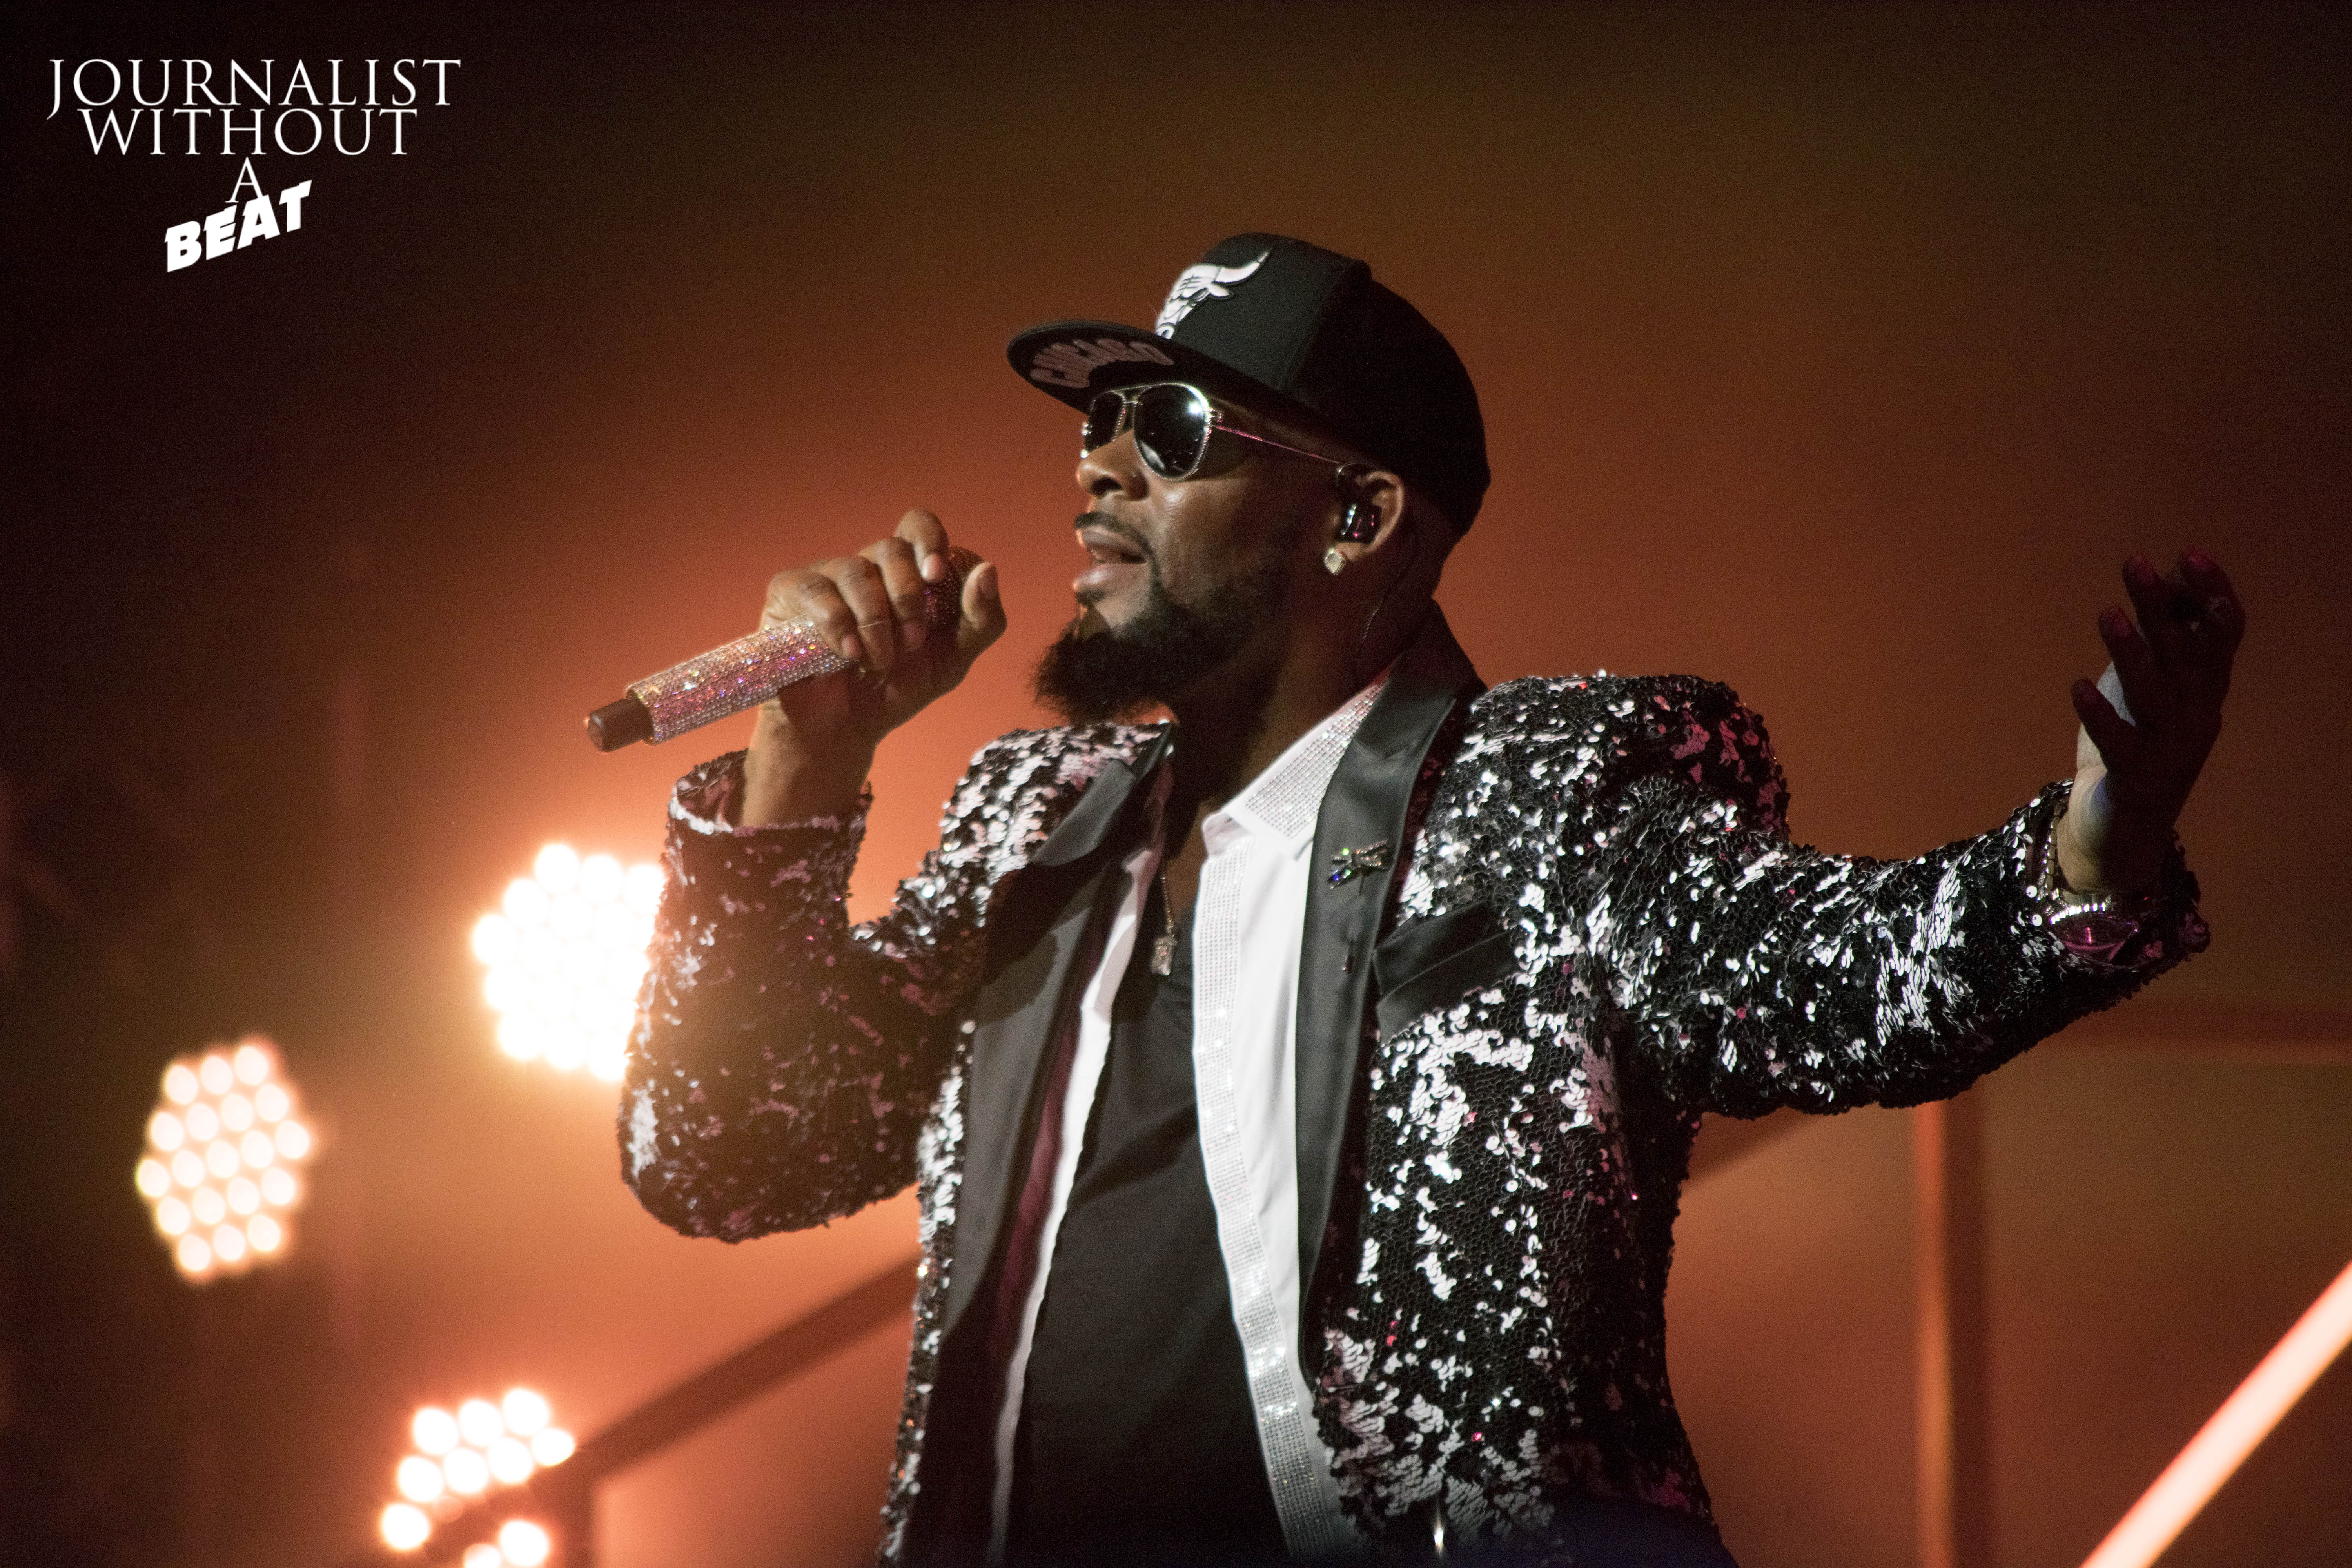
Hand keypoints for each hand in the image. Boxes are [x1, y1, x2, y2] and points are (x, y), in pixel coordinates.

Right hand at [741, 510, 1004, 824]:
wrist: (844, 730)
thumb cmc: (897, 688)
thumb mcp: (953, 661)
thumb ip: (982, 619)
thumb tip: (988, 569)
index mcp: (907, 573)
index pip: (920, 527)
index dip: (933, 544)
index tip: (938, 579)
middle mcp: (867, 566)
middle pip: (892, 546)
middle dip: (909, 596)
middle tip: (910, 641)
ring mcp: (827, 576)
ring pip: (857, 570)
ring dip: (877, 622)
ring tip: (878, 660)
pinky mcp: (790, 592)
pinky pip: (816, 590)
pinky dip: (838, 624)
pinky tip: (846, 653)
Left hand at [2054, 548, 2242, 893]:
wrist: (2127, 825)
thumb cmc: (2138, 738)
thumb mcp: (2155, 681)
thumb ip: (2164, 636)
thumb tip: (2164, 579)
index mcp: (2205, 688)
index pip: (2223, 633)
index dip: (2212, 592)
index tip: (2190, 554)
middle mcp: (2197, 716)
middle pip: (2184, 653)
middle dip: (2161, 607)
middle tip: (2133, 564)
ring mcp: (2170, 750)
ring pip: (2154, 695)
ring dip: (2131, 652)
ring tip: (2107, 613)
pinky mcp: (2137, 780)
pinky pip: (2120, 743)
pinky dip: (2100, 715)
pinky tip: (2078, 687)